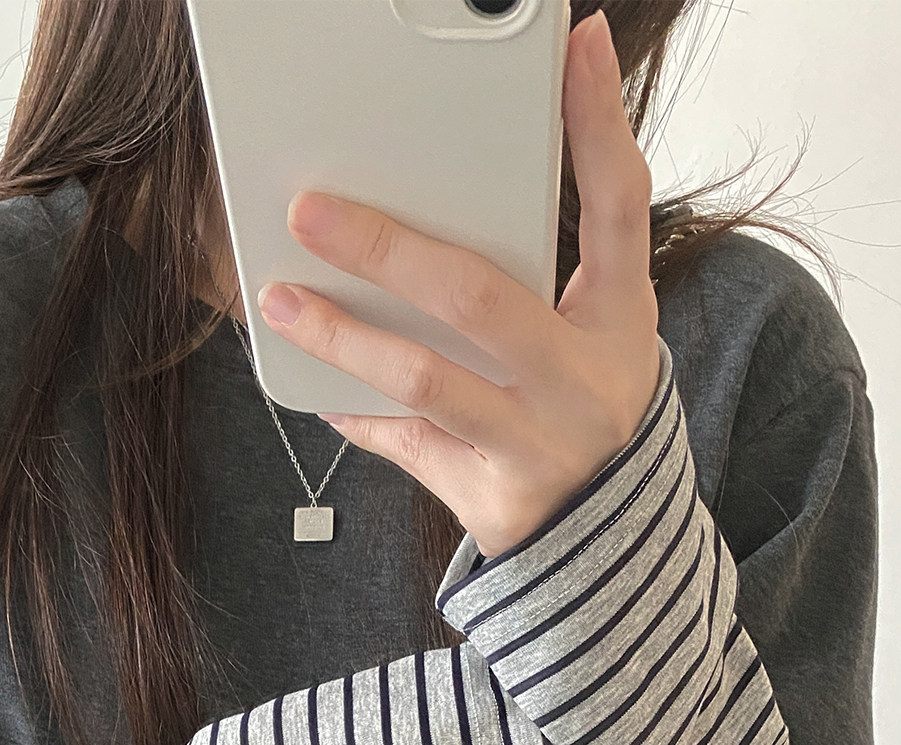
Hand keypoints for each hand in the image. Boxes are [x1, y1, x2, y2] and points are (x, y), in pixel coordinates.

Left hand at [253, 10, 659, 561]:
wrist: (607, 539)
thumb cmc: (581, 403)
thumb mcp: (592, 329)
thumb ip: (542, 265)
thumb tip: (447, 186)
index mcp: (619, 316)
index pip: (617, 205)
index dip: (599, 123)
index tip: (578, 44)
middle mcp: (583, 377)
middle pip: (478, 297)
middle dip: (387, 248)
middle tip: (312, 209)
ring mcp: (538, 441)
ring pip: (426, 379)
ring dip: (343, 337)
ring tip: (281, 299)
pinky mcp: (494, 494)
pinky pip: (408, 445)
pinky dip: (358, 413)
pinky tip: (314, 386)